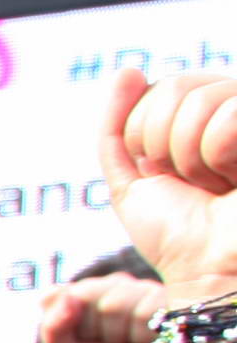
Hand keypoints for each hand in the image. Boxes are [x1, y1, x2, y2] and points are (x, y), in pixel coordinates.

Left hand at [103, 66, 236, 292]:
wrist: (213, 273)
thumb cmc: (178, 233)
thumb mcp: (131, 179)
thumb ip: (118, 126)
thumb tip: (127, 69)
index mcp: (205, 116)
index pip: (159, 88)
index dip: (144, 136)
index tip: (167, 174)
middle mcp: (236, 108)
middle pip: (177, 87)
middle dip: (165, 146)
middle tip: (194, 182)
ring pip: (202, 100)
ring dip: (192, 157)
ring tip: (217, 183)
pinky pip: (229, 116)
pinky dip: (218, 154)